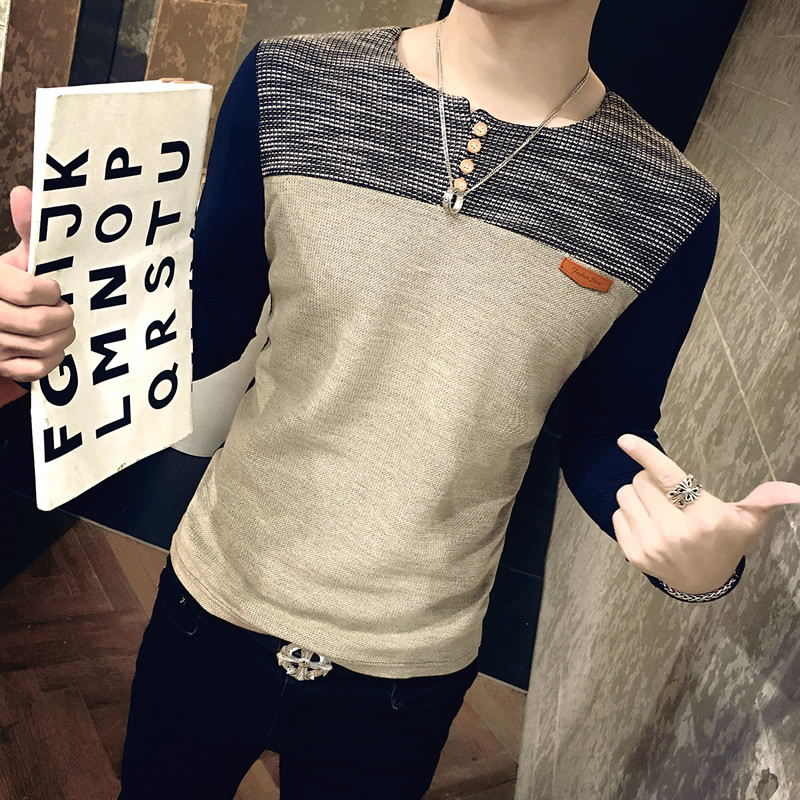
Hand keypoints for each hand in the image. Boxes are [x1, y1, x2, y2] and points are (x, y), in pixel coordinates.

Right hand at [0, 186, 75, 382]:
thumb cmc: (7, 284)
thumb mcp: (15, 258)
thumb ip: (25, 229)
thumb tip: (25, 193)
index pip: (31, 292)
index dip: (51, 292)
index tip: (53, 289)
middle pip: (41, 323)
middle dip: (63, 317)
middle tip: (64, 310)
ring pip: (43, 347)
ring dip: (62, 338)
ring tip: (61, 326)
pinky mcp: (0, 367)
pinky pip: (37, 370)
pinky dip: (51, 359)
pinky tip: (50, 347)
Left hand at [612, 433, 799, 593]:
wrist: (704, 582)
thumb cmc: (726, 541)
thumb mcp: (748, 520)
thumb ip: (766, 498)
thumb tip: (797, 491)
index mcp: (704, 517)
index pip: (669, 478)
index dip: (646, 455)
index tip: (624, 439)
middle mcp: (675, 532)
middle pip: (641, 481)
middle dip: (651, 482)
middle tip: (670, 496)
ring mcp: (652, 545)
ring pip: (625, 495)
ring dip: (638, 496)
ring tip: (659, 510)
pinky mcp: (634, 554)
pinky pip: (617, 515)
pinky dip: (630, 514)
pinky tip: (649, 525)